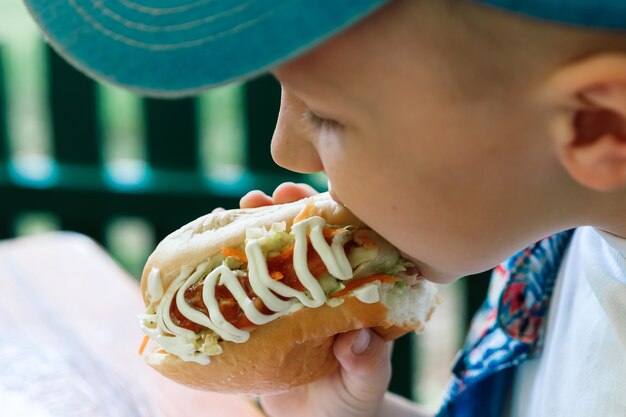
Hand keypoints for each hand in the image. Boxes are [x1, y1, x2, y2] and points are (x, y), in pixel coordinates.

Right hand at [240, 182, 392, 416]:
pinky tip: (214, 247)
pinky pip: (249, 284)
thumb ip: (366, 365)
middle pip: (307, 239)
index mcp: (357, 294)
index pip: (348, 242)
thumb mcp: (363, 386)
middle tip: (266, 198)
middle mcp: (324, 288)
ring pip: (275, 254)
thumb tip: (357, 341)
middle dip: (288, 212)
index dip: (333, 215)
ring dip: (256, 229)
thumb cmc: (351, 404)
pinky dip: (233, 265)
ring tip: (237, 210)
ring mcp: (291, 298)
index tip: (311, 198)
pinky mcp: (264, 315)